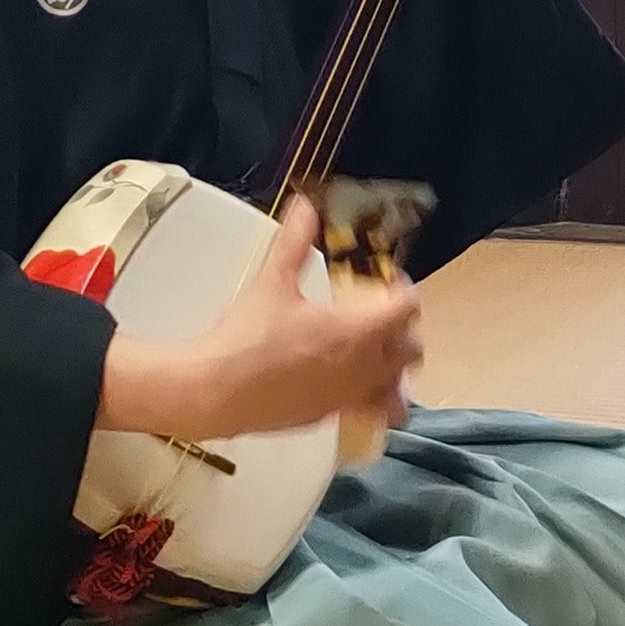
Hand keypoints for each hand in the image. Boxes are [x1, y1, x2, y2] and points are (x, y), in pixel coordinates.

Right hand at [97, 195, 419, 442]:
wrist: (213, 393)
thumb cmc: (246, 336)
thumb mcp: (272, 281)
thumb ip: (294, 242)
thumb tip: (305, 206)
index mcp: (358, 331)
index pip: (407, 309)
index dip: (402, 291)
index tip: (385, 281)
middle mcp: (364, 368)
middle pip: (411, 350)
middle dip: (403, 330)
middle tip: (377, 314)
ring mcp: (348, 399)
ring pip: (396, 390)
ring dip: (393, 371)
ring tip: (372, 355)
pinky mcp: (329, 419)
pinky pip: (367, 411)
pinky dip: (368, 397)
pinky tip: (344, 383)